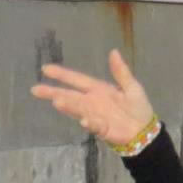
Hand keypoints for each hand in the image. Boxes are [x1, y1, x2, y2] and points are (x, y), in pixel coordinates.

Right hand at [31, 49, 156, 146]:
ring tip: (57, 101)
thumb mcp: (131, 86)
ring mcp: (95, 116)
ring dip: (68, 106)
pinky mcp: (102, 129)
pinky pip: (94, 125)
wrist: (146, 131)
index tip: (45, 69)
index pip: (77, 80)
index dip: (62, 75)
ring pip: (78, 109)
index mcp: (98, 90)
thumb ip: (121, 71)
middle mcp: (92, 102)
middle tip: (36, 90)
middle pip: (70, 95)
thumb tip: (113, 51)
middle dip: (53, 92)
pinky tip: (84, 120)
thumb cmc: (138, 108)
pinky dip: (89, 123)